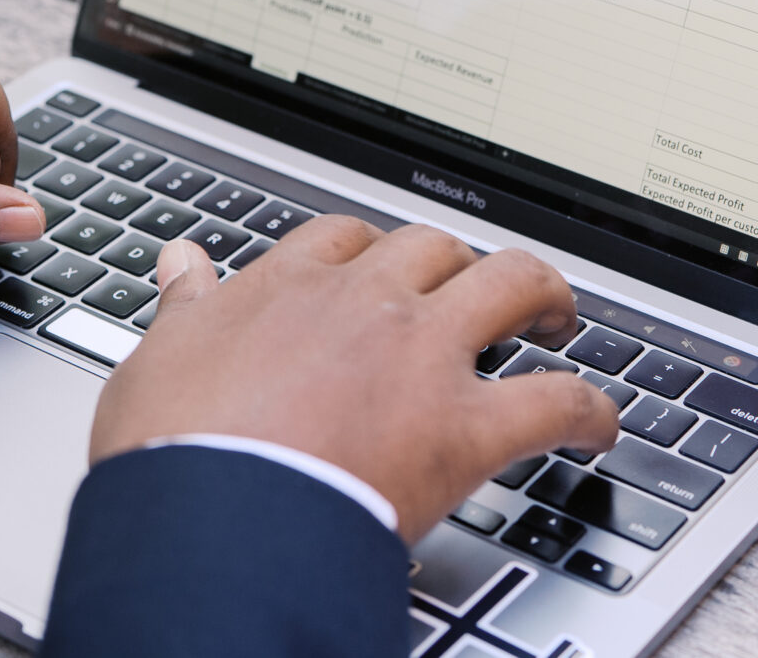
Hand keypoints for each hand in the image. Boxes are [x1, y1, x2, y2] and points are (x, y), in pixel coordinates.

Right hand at [88, 218, 619, 542]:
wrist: (211, 519)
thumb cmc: (175, 452)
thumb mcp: (157, 360)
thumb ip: (184, 307)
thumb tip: (181, 263)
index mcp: (292, 287)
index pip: (347, 238)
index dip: (375, 249)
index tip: (384, 266)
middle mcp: (367, 303)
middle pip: (437, 246)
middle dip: (463, 262)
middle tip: (474, 289)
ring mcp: (423, 357)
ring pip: (511, 284)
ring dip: (543, 293)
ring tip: (556, 315)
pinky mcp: (465, 425)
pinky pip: (554, 400)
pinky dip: (589, 411)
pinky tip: (600, 426)